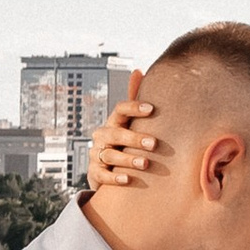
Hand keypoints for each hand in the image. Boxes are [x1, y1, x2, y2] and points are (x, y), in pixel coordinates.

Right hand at [85, 71, 162, 190]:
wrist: (108, 168)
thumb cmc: (125, 142)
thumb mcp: (130, 122)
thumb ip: (134, 99)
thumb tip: (138, 70)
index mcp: (114, 122)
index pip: (120, 109)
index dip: (134, 107)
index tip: (151, 109)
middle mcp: (103, 136)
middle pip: (115, 134)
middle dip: (135, 138)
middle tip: (154, 143)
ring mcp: (97, 154)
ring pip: (110, 155)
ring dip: (127, 159)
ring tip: (145, 164)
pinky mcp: (94, 173)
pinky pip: (102, 175)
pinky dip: (114, 178)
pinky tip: (127, 179)